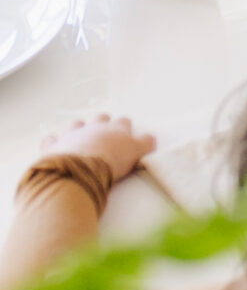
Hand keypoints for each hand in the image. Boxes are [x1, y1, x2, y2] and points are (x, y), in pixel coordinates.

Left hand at [39, 113, 155, 182]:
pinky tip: (54, 145)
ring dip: (79, 129)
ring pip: (77, 124)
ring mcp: (73, 134)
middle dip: (103, 123)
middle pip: (101, 119)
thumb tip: (152, 139)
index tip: (126, 133)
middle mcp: (95, 127)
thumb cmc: (112, 161)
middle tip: (105, 134)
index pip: (123, 122)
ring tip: (81, 137)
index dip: (125, 127)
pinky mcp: (55, 146)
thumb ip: (145, 144)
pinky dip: (53, 142)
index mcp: (116, 128)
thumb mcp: (137, 153)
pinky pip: (51, 140)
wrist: (82, 170)